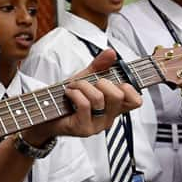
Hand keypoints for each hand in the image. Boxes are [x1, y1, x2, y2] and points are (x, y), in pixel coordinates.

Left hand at [24, 49, 141, 143]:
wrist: (44, 114)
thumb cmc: (66, 98)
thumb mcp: (85, 79)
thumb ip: (99, 66)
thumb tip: (111, 52)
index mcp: (113, 107)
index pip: (136, 101)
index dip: (129, 87)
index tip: (113, 80)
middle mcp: (108, 118)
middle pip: (119, 96)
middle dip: (100, 82)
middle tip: (87, 83)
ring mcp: (97, 125)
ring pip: (99, 98)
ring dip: (82, 86)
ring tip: (73, 87)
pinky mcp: (84, 128)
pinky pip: (85, 105)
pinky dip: (74, 93)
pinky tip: (68, 93)